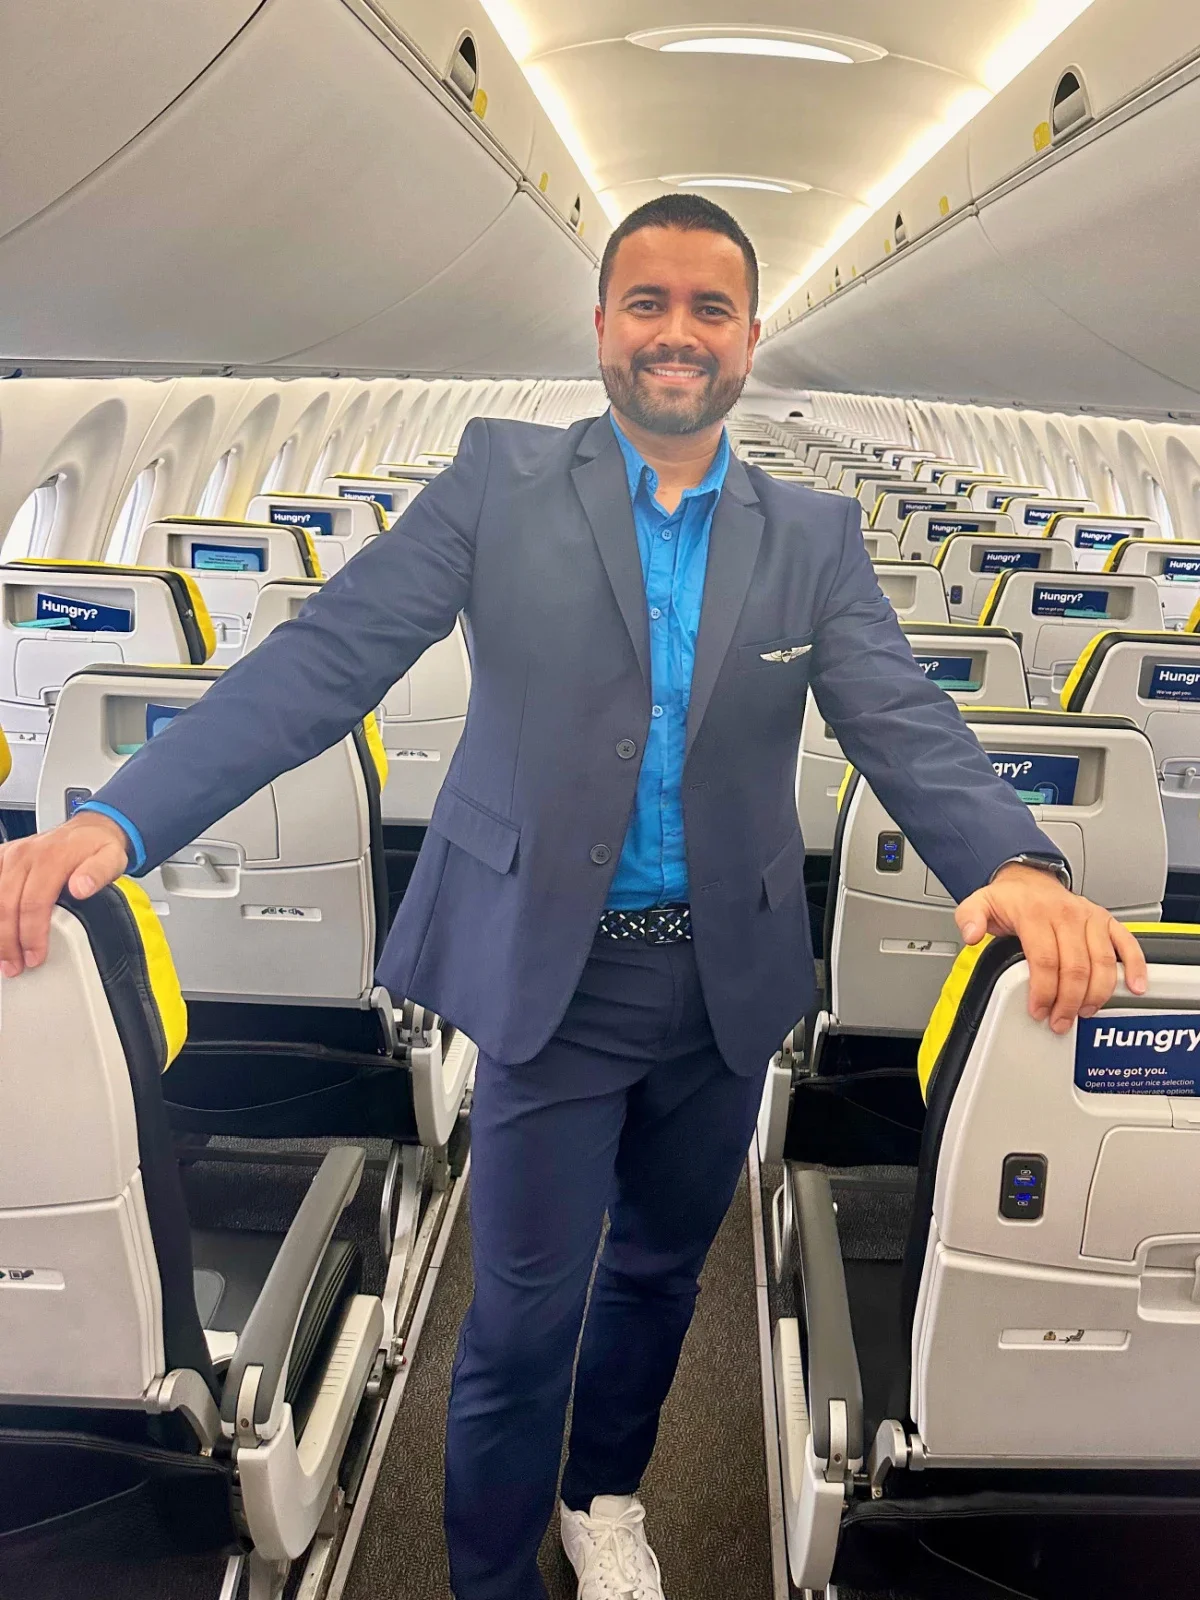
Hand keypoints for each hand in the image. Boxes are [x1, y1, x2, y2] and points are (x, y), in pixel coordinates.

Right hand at [0, 814, 129, 976]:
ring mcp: (11, 856)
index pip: (33, 903)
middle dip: (8, 941)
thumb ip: (98, 873)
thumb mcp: (111, 858)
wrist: (89, 828)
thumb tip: (81, 888)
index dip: (32, 935)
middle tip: (15, 966)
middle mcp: (25, 856)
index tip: (34, 956)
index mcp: (51, 858)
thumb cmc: (97, 848)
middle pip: (6, 905)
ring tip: (3, 956)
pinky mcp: (3, 857)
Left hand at [955, 863, 1147, 1033]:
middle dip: (1068, 1001)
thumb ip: (969, 918)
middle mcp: (1066, 914)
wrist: (1029, 880)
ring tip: (1083, 1012)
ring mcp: (1089, 917)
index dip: (1043, 991)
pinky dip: (1135, 967)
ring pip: (1102, 962)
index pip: (1044, 960)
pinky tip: (1135, 987)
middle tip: (1060, 1021)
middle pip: (1075, 967)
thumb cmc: (1009, 900)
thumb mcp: (979, 903)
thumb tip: (971, 934)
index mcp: (1035, 913)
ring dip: (1096, 994)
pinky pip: (1127, 944)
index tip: (1038, 1011)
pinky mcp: (1106, 921)